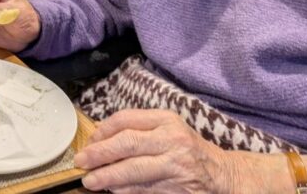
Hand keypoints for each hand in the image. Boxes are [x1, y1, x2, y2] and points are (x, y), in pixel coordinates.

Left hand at [75, 109, 238, 192]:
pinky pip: (145, 189)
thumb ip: (139, 130)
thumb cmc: (188, 150)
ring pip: (134, 170)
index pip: (125, 120)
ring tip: (91, 181)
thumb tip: (100, 140)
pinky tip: (114, 190)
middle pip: (127, 143)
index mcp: (166, 120)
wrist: (224, 176)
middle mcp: (171, 140)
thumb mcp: (168, 130)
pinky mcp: (178, 189)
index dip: (102, 132)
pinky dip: (126, 190)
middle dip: (100, 154)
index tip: (89, 142)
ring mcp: (176, 166)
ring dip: (108, 176)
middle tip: (81, 162)